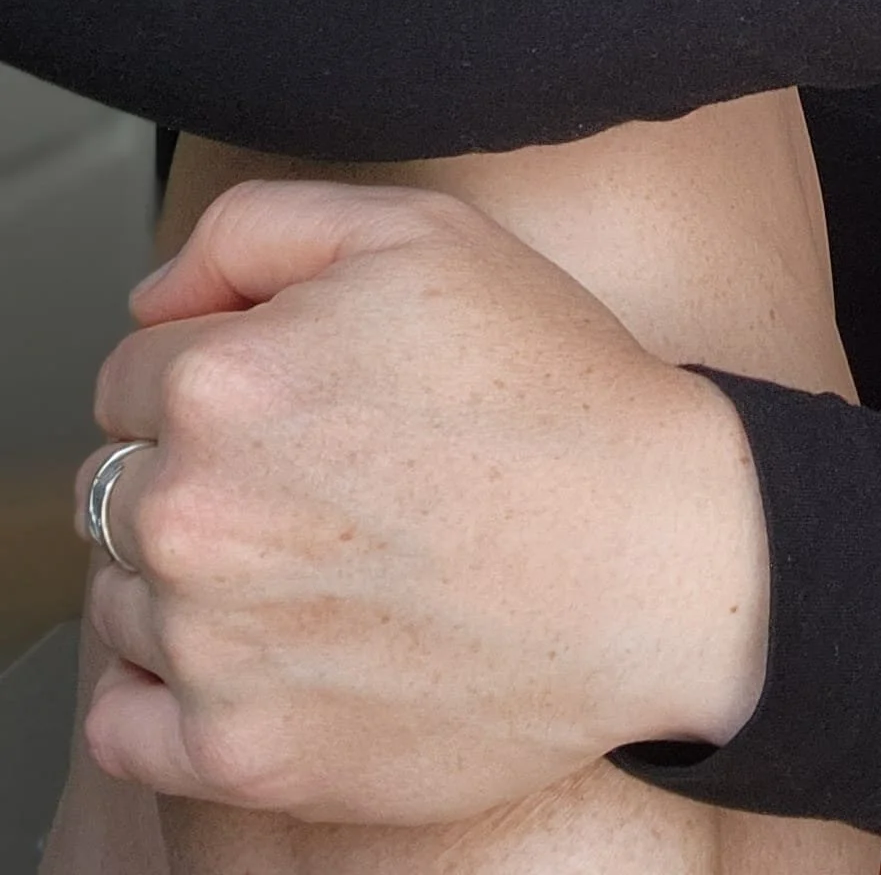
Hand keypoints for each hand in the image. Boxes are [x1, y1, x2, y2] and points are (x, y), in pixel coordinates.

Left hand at [73, 182, 767, 818]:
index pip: (135, 372)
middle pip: (119, 486)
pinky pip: (124, 725)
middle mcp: (191, 514)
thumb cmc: (553, 386)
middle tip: (325, 481)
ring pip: (124, 600)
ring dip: (191, 582)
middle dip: (202, 473)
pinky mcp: (241, 754)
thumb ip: (253, 229)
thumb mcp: (420, 233)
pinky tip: (272, 649)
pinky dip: (173, 694)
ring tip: (325, 562)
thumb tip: (152, 306)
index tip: (309, 401)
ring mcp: (211, 646)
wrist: (658, 557)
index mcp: (221, 380)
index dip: (224, 373)